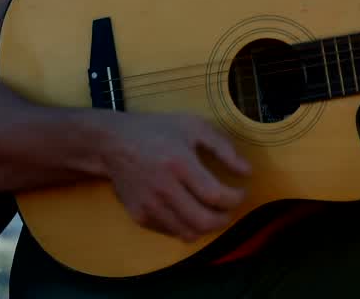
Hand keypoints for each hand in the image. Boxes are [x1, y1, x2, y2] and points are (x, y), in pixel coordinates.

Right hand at [102, 112, 250, 241]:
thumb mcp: (192, 126)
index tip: (241, 191)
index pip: (216, 196)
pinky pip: (171, 232)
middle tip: (228, 208)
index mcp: (179, 164)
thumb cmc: (155, 130)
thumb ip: (223, 148)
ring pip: (189, 232)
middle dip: (225, 219)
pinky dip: (186, 226)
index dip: (236, 198)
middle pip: (205, 221)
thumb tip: (247, 172)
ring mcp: (150, 205)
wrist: (112, 143)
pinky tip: (188, 210)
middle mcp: (164, 189)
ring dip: (207, 226)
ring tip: (211, 212)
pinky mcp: (140, 216)